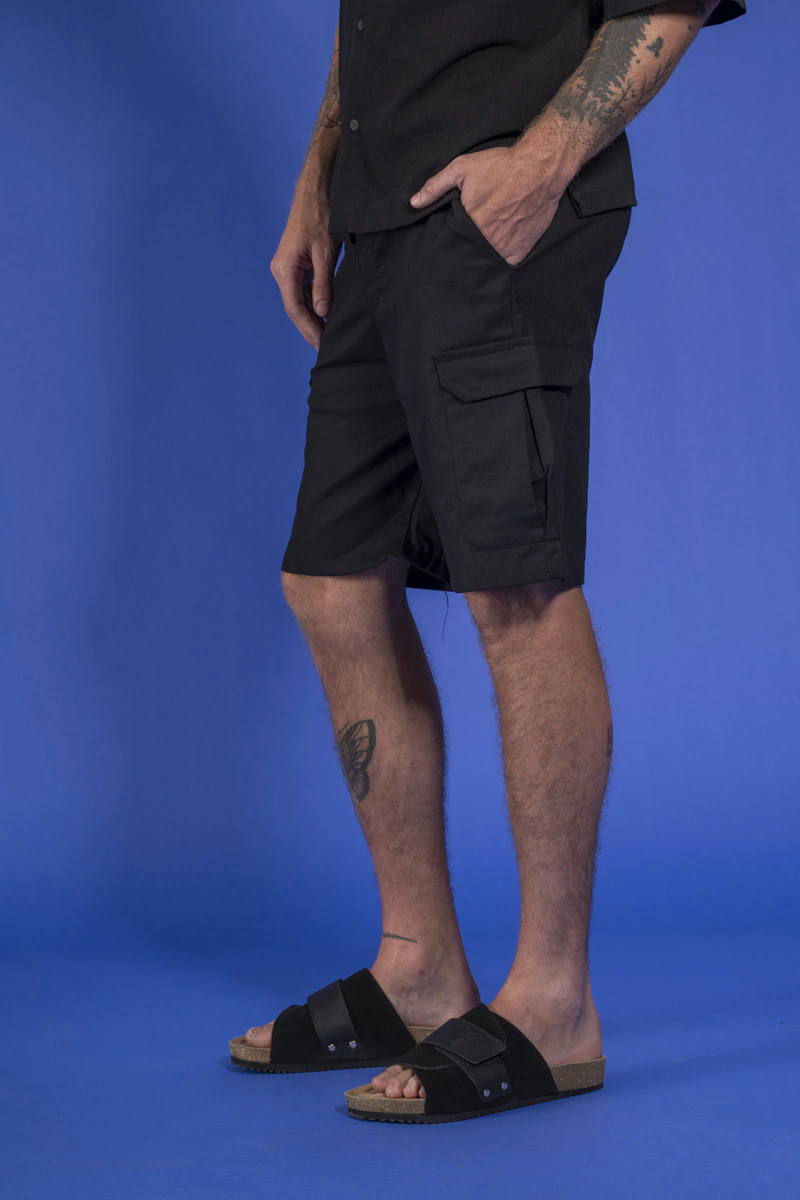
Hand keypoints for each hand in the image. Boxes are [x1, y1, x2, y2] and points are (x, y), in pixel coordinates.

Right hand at [271, 192, 341, 348]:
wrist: (314, 192)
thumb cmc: (320, 217)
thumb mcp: (326, 253)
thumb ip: (323, 285)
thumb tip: (323, 313)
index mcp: (284, 269)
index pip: (295, 308)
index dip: (309, 328)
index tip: (322, 342)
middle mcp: (280, 270)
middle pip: (294, 308)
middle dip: (309, 328)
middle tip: (325, 346)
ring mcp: (286, 268)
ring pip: (297, 301)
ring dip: (311, 318)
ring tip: (325, 334)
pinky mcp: (294, 264)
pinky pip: (301, 290)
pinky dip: (311, 304)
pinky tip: (323, 315)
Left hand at [410, 145, 566, 266]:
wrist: (539, 167)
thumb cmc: (501, 165)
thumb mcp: (462, 168)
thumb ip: (436, 186)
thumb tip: (414, 203)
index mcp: (469, 223)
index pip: (453, 242)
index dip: (451, 241)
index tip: (452, 238)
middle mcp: (486, 239)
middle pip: (469, 253)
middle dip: (465, 250)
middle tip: (466, 244)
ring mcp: (505, 247)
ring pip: (487, 261)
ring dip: (482, 257)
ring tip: (479, 250)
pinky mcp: (521, 250)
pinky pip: (506, 264)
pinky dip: (501, 261)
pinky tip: (498, 251)